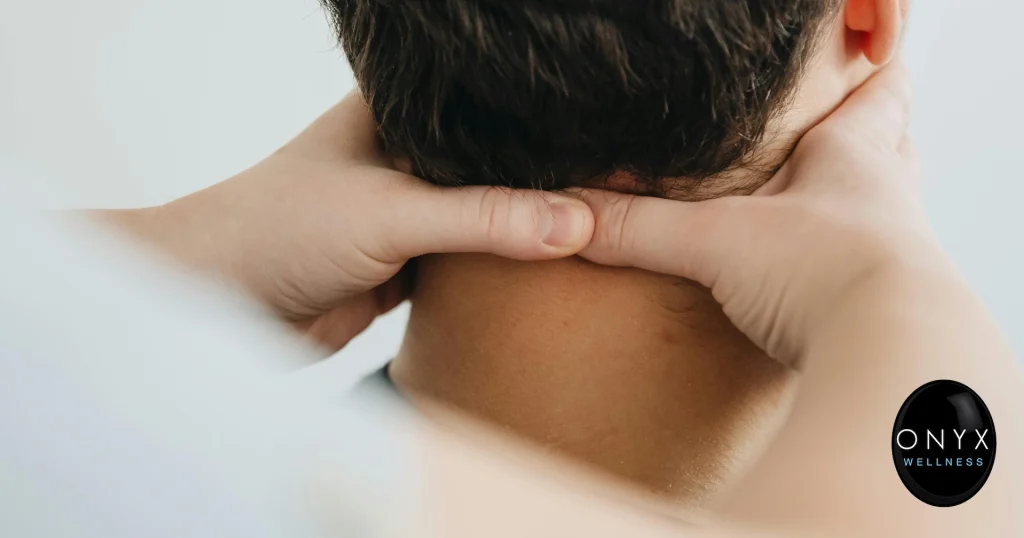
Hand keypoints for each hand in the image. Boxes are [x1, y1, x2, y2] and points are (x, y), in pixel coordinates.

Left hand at [110, 94, 593, 350]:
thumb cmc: (278, 229)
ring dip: (523, 230)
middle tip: (614, 188)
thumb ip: (484, 217)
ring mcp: (407, 209)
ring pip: (485, 215)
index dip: (544, 121)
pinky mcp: (406, 262)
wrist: (219, 306)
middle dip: (542, 180)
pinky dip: (500, 270)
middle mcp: (406, 155)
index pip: (489, 107)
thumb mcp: (391, 212)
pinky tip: (547, 270)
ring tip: (596, 226)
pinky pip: (469, 261)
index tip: (606, 140)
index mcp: (398, 111)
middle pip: (494, 164)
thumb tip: (577, 223)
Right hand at [578, 62, 937, 363]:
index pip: (881, 94)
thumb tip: (576, 216)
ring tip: (814, 210)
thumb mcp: (718, 240)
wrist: (888, 358)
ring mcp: (890, 259)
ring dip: (853, 210)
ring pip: (882, 217)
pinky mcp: (880, 310)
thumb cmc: (829, 272)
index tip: (864, 61)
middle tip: (834, 135)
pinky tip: (804, 285)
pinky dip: (837, 272)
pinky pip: (862, 278)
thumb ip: (641, 226)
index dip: (873, 75)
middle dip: (868, 139)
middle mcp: (884, 203)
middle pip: (893, 151)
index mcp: (856, 157)